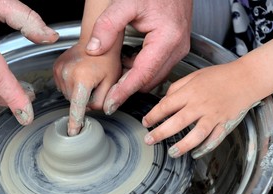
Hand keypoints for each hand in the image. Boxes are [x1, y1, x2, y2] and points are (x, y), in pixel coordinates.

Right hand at [53, 42, 121, 134]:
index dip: (75, 121)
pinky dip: (71, 85)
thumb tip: (92, 110)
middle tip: (95, 85)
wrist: (96, 40)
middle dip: (84, 99)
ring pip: (68, 95)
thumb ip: (103, 101)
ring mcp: (59, 70)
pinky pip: (63, 86)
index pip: (78, 106)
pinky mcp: (55, 68)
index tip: (72, 132)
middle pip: (74, 102)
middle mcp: (68, 74)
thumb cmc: (107, 60)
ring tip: (87, 77)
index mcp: (83, 78)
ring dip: (77, 93)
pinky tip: (79, 75)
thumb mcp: (111, 82)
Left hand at [85, 0, 192, 114]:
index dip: (124, 92)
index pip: (141, 75)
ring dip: (134, 78)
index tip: (110, 105)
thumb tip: (94, 50)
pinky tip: (128, 60)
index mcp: (167, 40)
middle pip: (148, 81)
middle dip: (127, 88)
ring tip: (115, 73)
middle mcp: (177, 49)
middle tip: (106, 92)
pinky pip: (157, 68)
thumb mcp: (126, 2)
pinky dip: (140, 69)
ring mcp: (178, 50)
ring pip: (153, 77)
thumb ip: (108, 25)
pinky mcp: (176, 48)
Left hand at [142, 62, 261, 158]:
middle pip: (177, 122)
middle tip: (149, 140)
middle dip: (160, 133)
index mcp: (190, 92)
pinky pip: (214, 139)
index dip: (153, 115)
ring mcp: (213, 116)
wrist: (246, 78)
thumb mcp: (194, 76)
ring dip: (182, 146)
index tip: (145, 122)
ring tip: (171, 152)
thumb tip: (163, 100)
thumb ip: (176, 88)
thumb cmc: (218, 76)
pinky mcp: (225, 124)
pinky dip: (205, 148)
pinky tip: (194, 153)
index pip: (166, 105)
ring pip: (196, 134)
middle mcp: (200, 105)